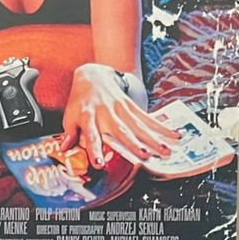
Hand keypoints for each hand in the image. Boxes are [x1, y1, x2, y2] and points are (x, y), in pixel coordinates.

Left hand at [60, 65, 181, 168]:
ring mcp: (121, 109)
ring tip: (165, 151)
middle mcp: (107, 113)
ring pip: (139, 126)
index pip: (92, 136)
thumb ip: (69, 132)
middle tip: (144, 155)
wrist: (92, 75)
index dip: (95, 150)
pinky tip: (174, 135)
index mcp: (89, 117)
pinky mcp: (132, 106)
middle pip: (122, 131)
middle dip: (133, 143)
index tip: (100, 164)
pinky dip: (161, 127)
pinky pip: (148, 118)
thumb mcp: (70, 115)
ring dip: (153, 138)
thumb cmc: (80, 101)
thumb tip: (64, 149)